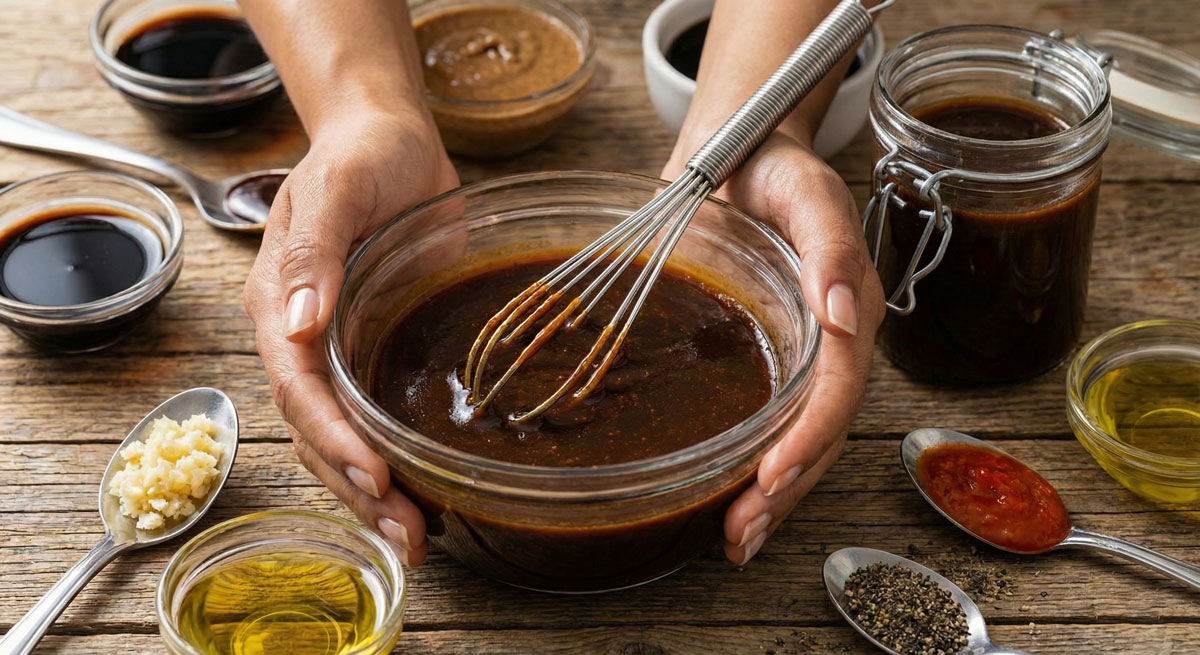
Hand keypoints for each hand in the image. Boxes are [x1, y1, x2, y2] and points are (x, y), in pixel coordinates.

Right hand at [244, 109, 458, 564]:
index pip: (301, 390)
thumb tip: (298, 322)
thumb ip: (314, 253)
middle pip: (320, 433)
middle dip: (359, 489)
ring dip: (376, 494)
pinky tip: (428, 499)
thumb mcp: (336, 189)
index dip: (336, 439)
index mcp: (280, 307)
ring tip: (417, 541)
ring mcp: (342, 352)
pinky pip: (377, 421)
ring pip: (346, 440)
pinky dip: (397, 464)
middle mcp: (304, 340)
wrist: (390, 138)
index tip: (376, 476)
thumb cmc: (360, 154)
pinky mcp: (379, 351)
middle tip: (407, 538)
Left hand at [664, 132, 884, 565]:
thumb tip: (845, 312)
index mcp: (851, 310)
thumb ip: (831, 245)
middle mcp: (832, 344)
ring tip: (735, 540)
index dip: (808, 439)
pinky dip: (751, 469)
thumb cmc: (776, 167)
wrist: (740, 152)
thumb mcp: (806, 192)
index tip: (770, 478)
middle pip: (820, 432)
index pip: (838, 391)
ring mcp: (801, 357)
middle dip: (786, 489)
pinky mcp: (767, 361)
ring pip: (797, 441)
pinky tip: (726, 502)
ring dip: (771, 496)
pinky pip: (769, 424)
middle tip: (741, 535)